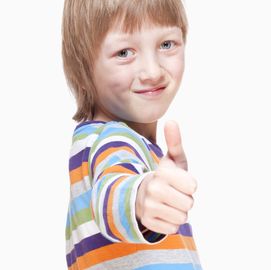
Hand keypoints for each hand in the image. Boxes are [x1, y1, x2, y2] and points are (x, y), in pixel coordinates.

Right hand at [135, 120, 196, 234]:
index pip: (193, 186)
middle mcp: (153, 190)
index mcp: (161, 173)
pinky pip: (173, 228)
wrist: (142, 193)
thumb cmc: (164, 176)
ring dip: (178, 212)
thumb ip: (174, 141)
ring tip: (168, 203)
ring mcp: (148, 207)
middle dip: (185, 200)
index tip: (179, 181)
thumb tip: (171, 121)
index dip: (189, 185)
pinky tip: (162, 212)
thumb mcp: (172, 159)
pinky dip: (170, 222)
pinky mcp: (147, 222)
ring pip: (182, 218)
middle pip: (189, 204)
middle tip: (174, 193)